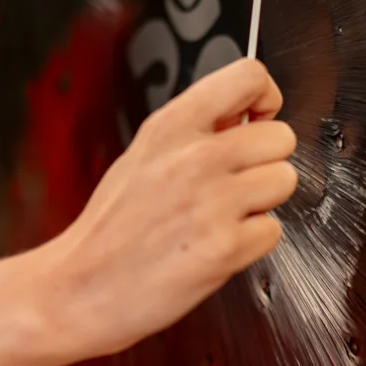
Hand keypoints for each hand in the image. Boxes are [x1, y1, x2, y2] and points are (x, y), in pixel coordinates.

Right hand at [40, 58, 297, 360]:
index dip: (265, 99)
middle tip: (237, 182)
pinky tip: (219, 245)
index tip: (256, 120)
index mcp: (171, 126)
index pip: (249, 76)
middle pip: (282, 136)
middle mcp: (195, 157)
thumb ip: (195, 130)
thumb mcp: (143, 154)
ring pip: (285, 180)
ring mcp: (212, 202)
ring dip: (264, 202)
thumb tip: (245, 115)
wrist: (79, 289)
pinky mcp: (225, 248)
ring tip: (226, 215)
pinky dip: (253, 242)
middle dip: (266, 162)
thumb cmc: (111, 228)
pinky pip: (273, 230)